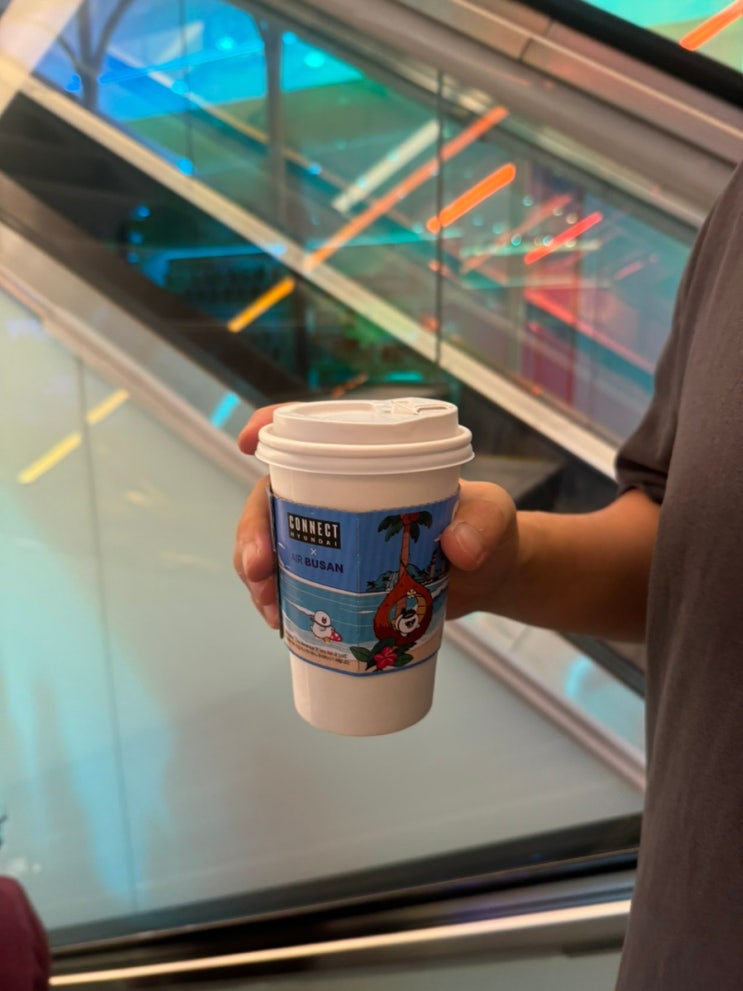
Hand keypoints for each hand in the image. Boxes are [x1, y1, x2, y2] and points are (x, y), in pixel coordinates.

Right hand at [233, 406, 519, 626]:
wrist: (489, 578)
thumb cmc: (488, 531)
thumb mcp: (494, 517)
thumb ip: (485, 523)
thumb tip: (459, 549)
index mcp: (373, 460)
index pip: (314, 432)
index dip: (273, 428)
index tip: (248, 444)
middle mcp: (341, 493)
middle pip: (277, 497)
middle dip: (254, 530)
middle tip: (259, 568)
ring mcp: (333, 536)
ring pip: (274, 542)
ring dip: (257, 573)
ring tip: (270, 610)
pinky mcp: (334, 574)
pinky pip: (291, 580)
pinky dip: (277, 600)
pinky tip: (279, 625)